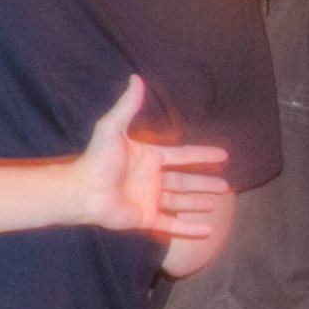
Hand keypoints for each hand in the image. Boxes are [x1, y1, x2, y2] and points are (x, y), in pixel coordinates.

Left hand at [75, 77, 229, 236]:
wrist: (82, 191)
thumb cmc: (97, 159)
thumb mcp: (113, 128)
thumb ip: (128, 105)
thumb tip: (136, 78)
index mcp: (148, 158)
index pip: (181, 155)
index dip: (201, 154)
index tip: (223, 155)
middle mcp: (151, 179)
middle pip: (184, 180)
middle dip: (204, 182)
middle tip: (226, 186)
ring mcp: (148, 199)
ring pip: (180, 202)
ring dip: (197, 202)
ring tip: (216, 203)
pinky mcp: (145, 218)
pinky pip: (171, 225)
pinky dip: (188, 229)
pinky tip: (206, 231)